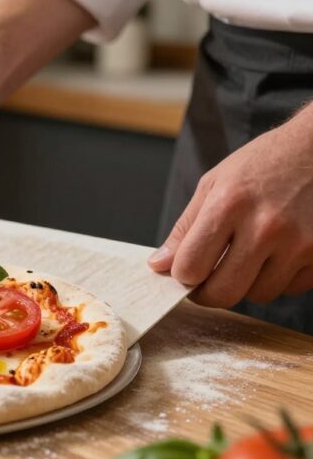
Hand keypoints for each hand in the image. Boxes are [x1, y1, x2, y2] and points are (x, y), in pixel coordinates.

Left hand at [149, 106, 312, 306]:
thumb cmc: (263, 163)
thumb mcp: (214, 184)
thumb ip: (185, 228)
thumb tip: (159, 265)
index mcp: (229, 205)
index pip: (190, 267)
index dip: (182, 274)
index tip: (186, 270)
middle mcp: (265, 227)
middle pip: (223, 292)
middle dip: (208, 293)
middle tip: (206, 280)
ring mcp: (299, 243)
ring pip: (258, 294)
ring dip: (247, 283)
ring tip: (248, 254)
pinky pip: (290, 288)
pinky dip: (279, 277)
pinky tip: (278, 252)